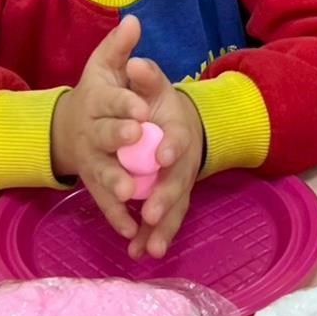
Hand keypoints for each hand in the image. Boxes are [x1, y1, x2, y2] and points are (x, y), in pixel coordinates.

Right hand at [50, 16, 148, 240]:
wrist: (69, 125)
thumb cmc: (97, 92)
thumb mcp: (105, 66)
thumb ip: (119, 48)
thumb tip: (134, 21)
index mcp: (97, 101)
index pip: (111, 100)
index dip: (125, 104)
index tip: (142, 109)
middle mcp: (91, 131)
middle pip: (104, 136)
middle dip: (120, 138)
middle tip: (137, 139)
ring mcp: (91, 160)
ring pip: (102, 172)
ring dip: (115, 182)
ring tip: (130, 192)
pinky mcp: (94, 184)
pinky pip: (105, 202)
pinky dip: (116, 217)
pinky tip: (130, 231)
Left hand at [122, 57, 204, 259]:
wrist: (174, 119)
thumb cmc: (156, 100)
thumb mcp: (150, 83)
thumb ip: (145, 75)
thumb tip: (134, 62)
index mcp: (178, 128)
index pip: (178, 138)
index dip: (171, 147)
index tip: (161, 156)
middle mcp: (182, 159)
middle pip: (177, 180)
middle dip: (165, 198)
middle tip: (150, 213)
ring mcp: (178, 181)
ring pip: (174, 207)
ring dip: (163, 227)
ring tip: (151, 248)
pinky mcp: (170, 199)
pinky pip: (165, 220)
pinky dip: (155, 236)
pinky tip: (143, 253)